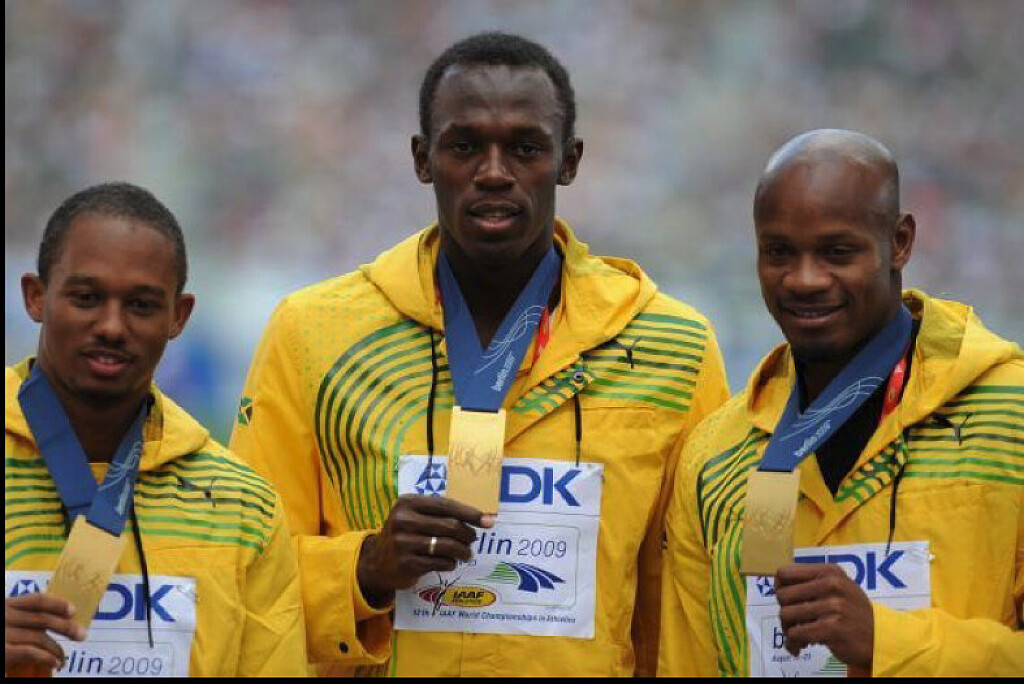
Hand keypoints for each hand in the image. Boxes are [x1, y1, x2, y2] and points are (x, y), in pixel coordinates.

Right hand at [5, 593, 86, 671]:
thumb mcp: (4, 618)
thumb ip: (21, 616)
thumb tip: (56, 618)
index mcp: (7, 605)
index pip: (36, 600)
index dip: (57, 604)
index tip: (73, 611)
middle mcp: (5, 616)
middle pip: (42, 619)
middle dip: (66, 627)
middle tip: (82, 635)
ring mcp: (3, 633)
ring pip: (39, 637)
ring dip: (57, 648)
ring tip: (64, 658)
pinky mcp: (2, 651)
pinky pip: (30, 652)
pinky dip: (46, 657)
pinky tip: (54, 663)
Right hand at [356, 495, 494, 606]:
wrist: (377, 562)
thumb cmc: (405, 535)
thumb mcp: (415, 517)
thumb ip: (440, 514)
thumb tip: (481, 517)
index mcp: (407, 503)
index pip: (446, 505)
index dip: (470, 513)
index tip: (488, 520)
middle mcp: (403, 520)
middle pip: (449, 526)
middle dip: (467, 534)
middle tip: (472, 540)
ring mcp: (403, 542)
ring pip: (447, 545)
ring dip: (462, 551)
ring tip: (466, 554)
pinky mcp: (406, 563)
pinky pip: (440, 562)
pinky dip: (450, 563)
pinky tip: (450, 563)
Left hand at [775, 563, 873, 671]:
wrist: (880, 638)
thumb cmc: (853, 612)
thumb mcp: (838, 587)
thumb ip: (812, 582)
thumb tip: (777, 587)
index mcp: (828, 571)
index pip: (784, 573)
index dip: (780, 589)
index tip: (786, 602)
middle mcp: (831, 583)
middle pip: (782, 596)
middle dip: (784, 613)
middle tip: (794, 624)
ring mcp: (833, 605)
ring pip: (786, 615)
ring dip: (788, 630)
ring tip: (799, 635)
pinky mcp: (833, 627)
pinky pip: (796, 634)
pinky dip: (793, 643)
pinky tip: (800, 647)